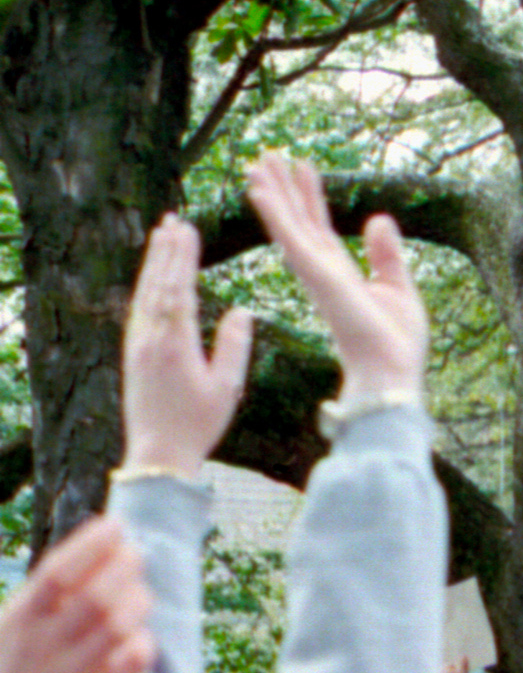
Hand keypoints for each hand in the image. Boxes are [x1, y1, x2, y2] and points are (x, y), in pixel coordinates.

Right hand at [0, 520, 153, 672]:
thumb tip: (83, 557)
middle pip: (95, 597)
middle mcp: (41, 648)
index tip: (115, 524)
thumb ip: (38, 602)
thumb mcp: (2, 635)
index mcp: (12, 624)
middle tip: (136, 552)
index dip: (90, 545)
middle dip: (124, 567)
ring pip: (119, 627)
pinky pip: (130, 664)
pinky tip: (139, 636)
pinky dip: (142, 643)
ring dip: (138, 601)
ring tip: (140, 592)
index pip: (56, 574)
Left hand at [120, 214, 251, 480]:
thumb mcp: (227, 387)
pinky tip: (152, 277)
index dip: (183, 256)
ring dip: (153, 263)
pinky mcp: (132, 353)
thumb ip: (233, 346)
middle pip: (157, 284)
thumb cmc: (198, 424)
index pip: (179, 288)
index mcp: (174, 343)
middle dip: (165, 250)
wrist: (158, 452)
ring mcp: (137, 344)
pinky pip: (138, 309)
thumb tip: (241, 311)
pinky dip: (146, 286)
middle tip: (171, 220)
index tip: (188, 228)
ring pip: (143, 293)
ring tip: (160, 237)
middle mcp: (150, 338)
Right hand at [242, 150, 424, 405]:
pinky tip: (260, 190)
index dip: (311, 196)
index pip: (320, 227)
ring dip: (272, 193)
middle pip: (298, 220)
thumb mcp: (398, 288)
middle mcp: (322, 270)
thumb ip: (387, 255)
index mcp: (340, 273)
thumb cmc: (395, 342)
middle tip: (266, 156)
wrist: (390, 371)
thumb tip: (380, 218)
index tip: (302, 167)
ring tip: (257, 162)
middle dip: (283, 188)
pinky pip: (290, 238)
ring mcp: (315, 272)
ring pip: (288, 223)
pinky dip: (275, 213)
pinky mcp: (316, 276)